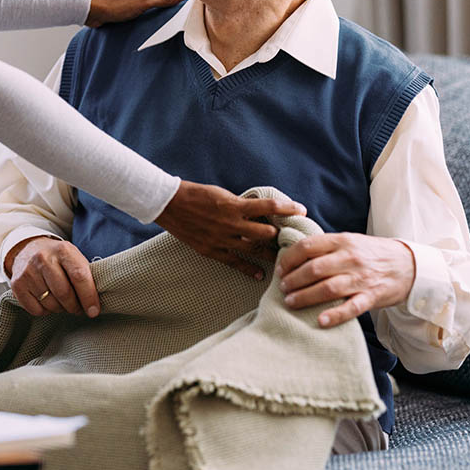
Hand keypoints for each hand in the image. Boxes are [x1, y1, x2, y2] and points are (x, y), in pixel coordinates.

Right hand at [5, 236, 99, 317]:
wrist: (28, 248)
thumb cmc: (57, 258)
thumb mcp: (73, 258)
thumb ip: (85, 276)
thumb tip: (94, 305)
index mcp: (63, 250)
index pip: (79, 276)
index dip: (89, 297)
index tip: (94, 311)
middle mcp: (43, 258)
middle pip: (64, 293)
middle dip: (74, 307)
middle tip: (78, 308)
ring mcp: (28, 271)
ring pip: (50, 304)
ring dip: (60, 309)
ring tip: (61, 301)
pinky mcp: (17, 284)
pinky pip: (36, 310)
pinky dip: (45, 311)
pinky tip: (46, 299)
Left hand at [85, 0, 188, 26]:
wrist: (94, 12)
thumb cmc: (116, 5)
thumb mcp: (144, 1)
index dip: (186, 1)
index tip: (200, 10)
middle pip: (168, 4)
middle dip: (178, 12)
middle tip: (191, 24)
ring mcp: (140, 7)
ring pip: (159, 12)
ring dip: (166, 19)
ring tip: (178, 31)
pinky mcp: (132, 16)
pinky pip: (149, 19)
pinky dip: (155, 24)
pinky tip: (158, 33)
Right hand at [157, 180, 304, 277]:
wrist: (168, 204)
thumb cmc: (195, 194)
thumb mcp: (221, 193)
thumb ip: (239, 204)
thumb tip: (259, 209)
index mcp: (233, 205)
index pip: (268, 206)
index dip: (287, 208)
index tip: (301, 210)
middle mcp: (230, 223)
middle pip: (266, 232)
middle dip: (279, 234)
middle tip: (291, 238)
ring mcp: (221, 238)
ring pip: (254, 249)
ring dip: (269, 252)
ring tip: (282, 256)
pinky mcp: (211, 250)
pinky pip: (235, 263)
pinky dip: (249, 269)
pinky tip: (259, 275)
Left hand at [276, 233, 415, 327]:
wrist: (408, 264)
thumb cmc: (370, 253)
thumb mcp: (348, 241)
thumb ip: (324, 246)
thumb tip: (292, 254)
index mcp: (341, 241)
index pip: (307, 247)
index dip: (289, 259)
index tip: (280, 269)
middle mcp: (350, 258)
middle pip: (314, 269)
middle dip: (293, 279)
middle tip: (282, 288)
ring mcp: (361, 278)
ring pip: (328, 288)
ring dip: (306, 296)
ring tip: (290, 302)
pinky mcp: (372, 296)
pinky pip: (352, 307)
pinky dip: (335, 315)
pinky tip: (320, 320)